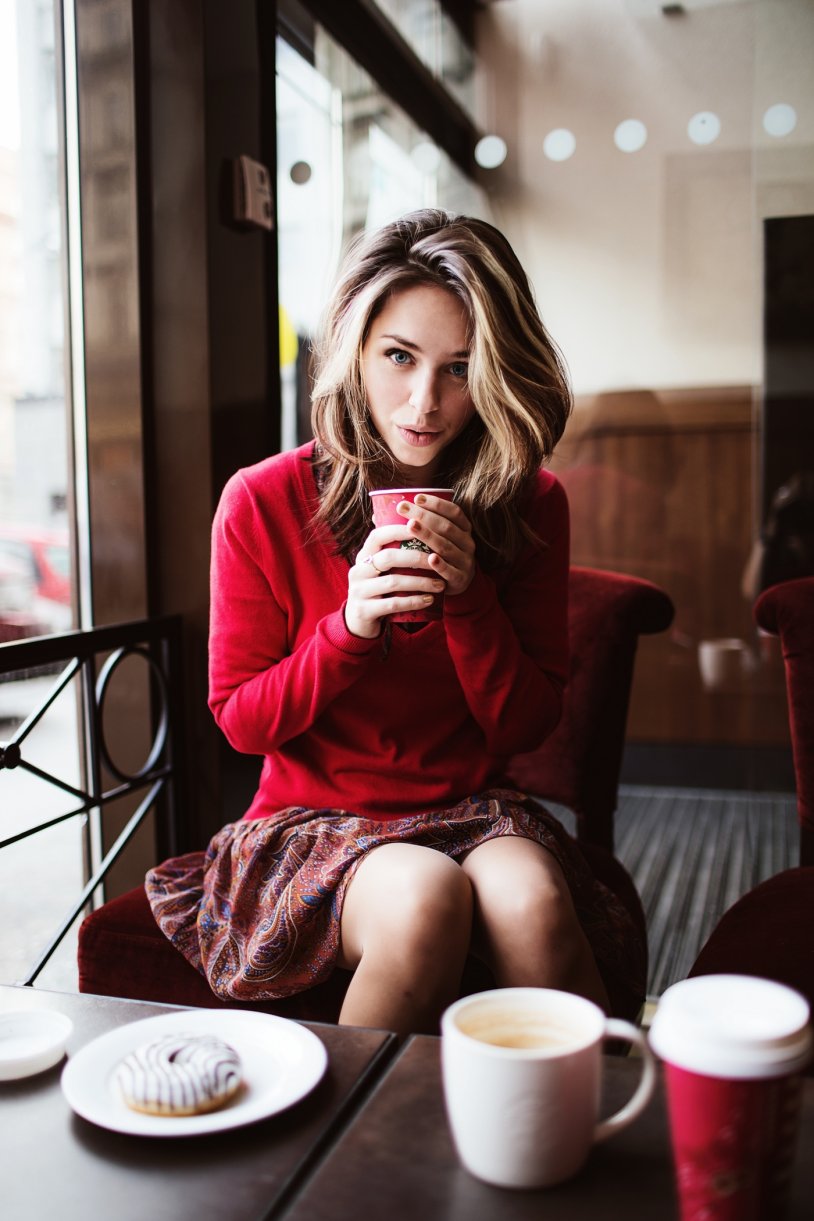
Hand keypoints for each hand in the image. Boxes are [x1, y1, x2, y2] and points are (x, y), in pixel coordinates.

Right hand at [345, 522, 446, 638]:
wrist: (358, 621)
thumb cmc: (377, 590)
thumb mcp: (379, 569)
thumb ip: (392, 552)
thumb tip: (413, 522)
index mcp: (363, 556)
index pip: (378, 536)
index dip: (399, 530)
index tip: (423, 528)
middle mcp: (358, 571)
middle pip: (389, 557)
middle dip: (417, 557)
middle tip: (438, 559)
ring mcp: (359, 591)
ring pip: (393, 582)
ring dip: (420, 582)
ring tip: (440, 584)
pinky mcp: (364, 611)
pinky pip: (393, 604)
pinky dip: (413, 601)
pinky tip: (429, 599)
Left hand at [395, 493, 475, 597]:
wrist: (453, 587)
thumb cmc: (438, 557)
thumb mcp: (433, 540)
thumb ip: (414, 526)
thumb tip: (376, 517)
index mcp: (463, 529)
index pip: (453, 512)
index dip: (436, 504)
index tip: (417, 497)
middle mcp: (467, 543)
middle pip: (446, 526)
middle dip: (424, 515)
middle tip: (403, 508)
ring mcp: (465, 562)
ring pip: (446, 546)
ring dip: (428, 535)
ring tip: (410, 525)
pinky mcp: (460, 580)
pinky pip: (450, 571)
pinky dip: (441, 565)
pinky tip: (430, 558)